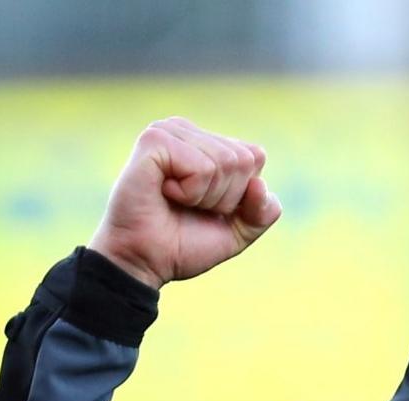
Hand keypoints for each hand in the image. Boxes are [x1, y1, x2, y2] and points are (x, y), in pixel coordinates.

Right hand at [88, 117, 281, 288]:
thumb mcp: (239, 231)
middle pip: (244, 160)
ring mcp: (170, 131)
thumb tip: (259, 183)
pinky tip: (164, 193)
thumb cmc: (183, 244)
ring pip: (227, 162)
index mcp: (207, 142)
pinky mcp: (154, 139)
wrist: (144, 262)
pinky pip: (203, 168)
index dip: (241, 195)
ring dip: (205, 196)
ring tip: (175, 200)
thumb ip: (264, 211)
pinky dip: (190, 192)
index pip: (256, 156)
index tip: (209, 208)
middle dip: (224, 197)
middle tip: (189, 207)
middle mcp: (188, 130)